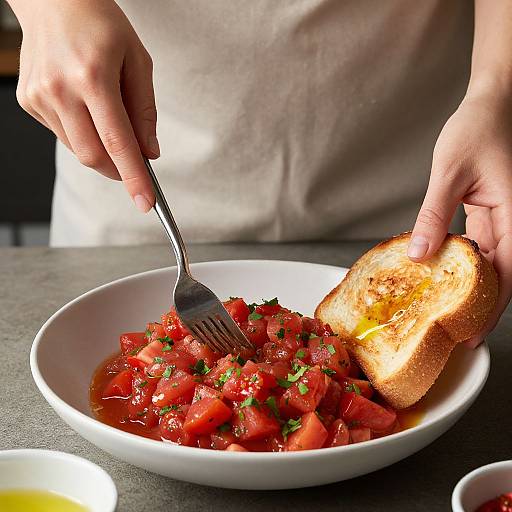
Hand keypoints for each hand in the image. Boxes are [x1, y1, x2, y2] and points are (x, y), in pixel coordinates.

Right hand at [11, 0, 157, 210]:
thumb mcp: (138, 61)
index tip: (146, 203)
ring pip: (78, 150)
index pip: (117, 142)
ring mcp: (39, 96)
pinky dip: (83, 133)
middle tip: (134, 163)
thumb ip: (144, 111)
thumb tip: (149, 152)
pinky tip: (84, 106)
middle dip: (118, 169)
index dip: (134, 177)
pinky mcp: (28, 101)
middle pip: (93, 156)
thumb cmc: (101, 25)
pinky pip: (64, 135)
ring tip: (105, 113)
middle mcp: (60, 89)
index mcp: (93, 76)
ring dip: (101, 148)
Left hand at [408, 88, 511, 345]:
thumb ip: (434, 215)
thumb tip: (419, 254)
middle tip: (456, 332)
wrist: (489, 105)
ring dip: (470, 285)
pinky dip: (462, 261)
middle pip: (501, 273)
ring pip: (490, 262)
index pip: (508, 271)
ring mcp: (503, 218)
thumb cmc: (476, 130)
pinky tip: (442, 272)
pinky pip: (479, 245)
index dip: (492, 306)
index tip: (474, 332)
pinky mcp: (490, 213)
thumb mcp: (449, 173)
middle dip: (480, 304)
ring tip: (446, 309)